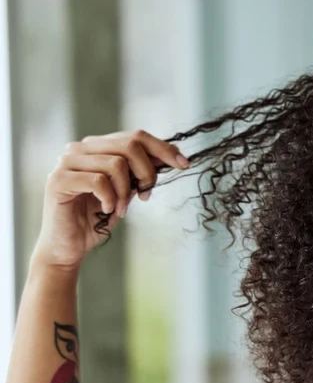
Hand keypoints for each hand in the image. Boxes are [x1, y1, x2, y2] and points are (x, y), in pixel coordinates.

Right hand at [29, 130, 190, 271]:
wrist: (69, 246)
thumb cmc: (97, 218)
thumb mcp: (127, 191)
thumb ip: (141, 172)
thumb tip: (173, 155)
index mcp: (96, 147)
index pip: (136, 136)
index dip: (163, 148)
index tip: (184, 164)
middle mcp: (80, 148)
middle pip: (129, 145)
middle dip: (147, 172)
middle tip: (146, 195)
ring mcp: (67, 162)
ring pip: (116, 163)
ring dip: (127, 191)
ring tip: (121, 209)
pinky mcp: (59, 180)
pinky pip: (98, 181)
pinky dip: (110, 198)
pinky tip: (107, 209)